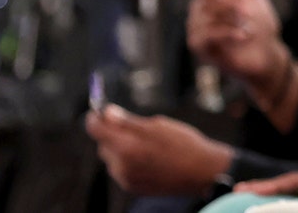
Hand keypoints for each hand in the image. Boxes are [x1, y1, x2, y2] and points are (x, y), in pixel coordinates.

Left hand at [84, 103, 233, 196]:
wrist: (202, 172)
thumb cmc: (183, 144)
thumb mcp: (157, 125)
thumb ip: (127, 121)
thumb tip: (107, 112)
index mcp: (125, 147)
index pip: (96, 130)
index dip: (95, 118)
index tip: (99, 111)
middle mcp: (121, 166)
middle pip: (104, 144)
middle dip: (113, 134)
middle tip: (134, 126)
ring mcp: (126, 179)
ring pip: (113, 158)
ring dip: (122, 148)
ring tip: (149, 144)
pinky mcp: (133, 187)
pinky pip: (122, 170)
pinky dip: (129, 161)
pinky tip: (150, 157)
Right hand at [186, 0, 284, 86]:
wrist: (267, 54)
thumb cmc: (259, 24)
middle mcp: (201, 11)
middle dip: (230, 5)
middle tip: (246, 13)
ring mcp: (199, 29)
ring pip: (206, 17)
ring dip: (231, 21)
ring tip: (248, 27)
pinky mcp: (202, 48)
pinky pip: (206, 36)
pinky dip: (226, 33)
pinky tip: (242, 34)